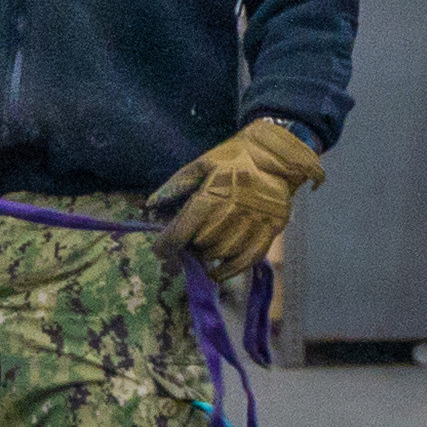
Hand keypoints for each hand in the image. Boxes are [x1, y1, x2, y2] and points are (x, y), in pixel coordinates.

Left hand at [150, 119, 323, 277]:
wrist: (276, 154)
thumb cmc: (233, 158)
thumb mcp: (200, 164)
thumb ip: (175, 186)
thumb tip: (150, 206)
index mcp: (214, 193)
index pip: (184, 228)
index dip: (168, 243)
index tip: (159, 251)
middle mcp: (234, 210)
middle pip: (202, 242)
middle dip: (190, 245)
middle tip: (187, 241)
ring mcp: (255, 221)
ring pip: (223, 252)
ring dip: (209, 254)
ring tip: (204, 248)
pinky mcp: (272, 229)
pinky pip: (249, 259)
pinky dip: (231, 270)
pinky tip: (217, 272)